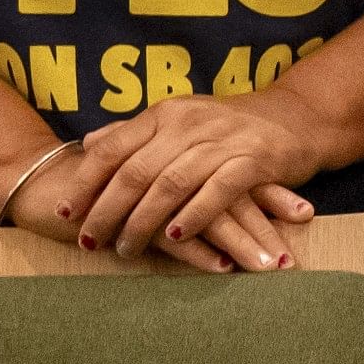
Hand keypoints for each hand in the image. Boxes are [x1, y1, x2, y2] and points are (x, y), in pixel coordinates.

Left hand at [33, 98, 318, 272]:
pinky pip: (217, 192)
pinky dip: (192, 216)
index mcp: (166, 113)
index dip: (86, 181)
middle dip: (107, 210)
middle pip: (136, 170)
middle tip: (89, 241)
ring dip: (143, 221)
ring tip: (125, 249)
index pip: (113, 147)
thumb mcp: (180, 119)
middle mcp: (189, 123)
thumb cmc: (231, 126)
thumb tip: (89, 143)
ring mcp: (222, 141)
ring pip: (170, 184)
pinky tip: (174, 238)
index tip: (66, 212)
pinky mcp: (253, 161)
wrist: (297, 117)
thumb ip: (136, 132)